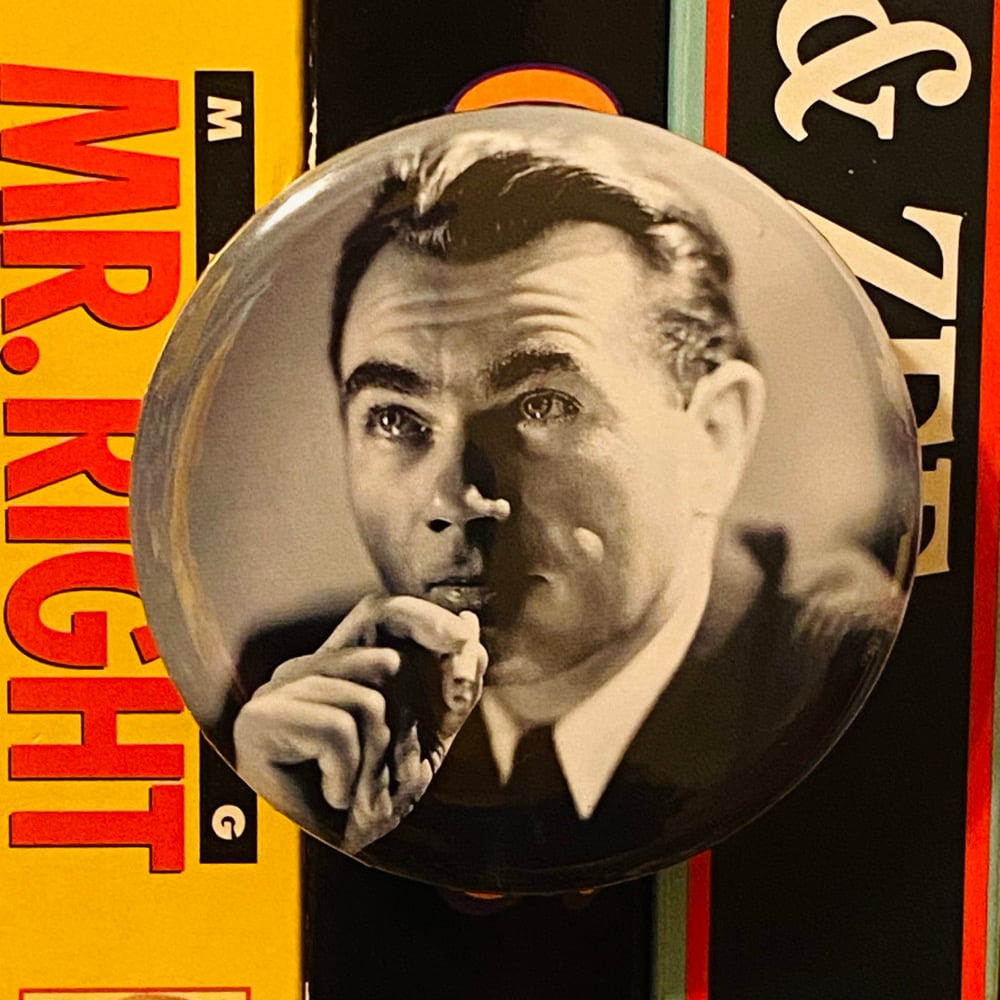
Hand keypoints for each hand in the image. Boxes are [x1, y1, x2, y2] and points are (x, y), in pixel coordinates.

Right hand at [233, 594, 487, 852]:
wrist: (313, 869)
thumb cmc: (363, 802)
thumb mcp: (423, 740)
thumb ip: (449, 688)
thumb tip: (472, 639)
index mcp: (340, 667)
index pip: (383, 612)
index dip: (426, 619)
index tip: (462, 643)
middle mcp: (306, 668)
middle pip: (387, 660)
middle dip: (412, 724)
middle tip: (401, 774)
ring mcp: (280, 690)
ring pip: (369, 701)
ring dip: (379, 762)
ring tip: (358, 793)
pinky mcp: (263, 718)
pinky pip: (339, 730)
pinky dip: (347, 777)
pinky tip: (331, 796)